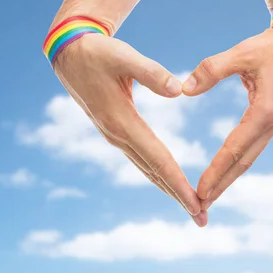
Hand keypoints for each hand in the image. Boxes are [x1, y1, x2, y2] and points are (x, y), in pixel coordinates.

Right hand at [53, 33, 206, 226]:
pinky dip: (158, 174)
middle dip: (179, 197)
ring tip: (192, 207)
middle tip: (202, 219)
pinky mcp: (117, 131)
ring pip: (148, 169)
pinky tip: (169, 181)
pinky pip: (142, 159)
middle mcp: (118, 136)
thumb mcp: (124, 56)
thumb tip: (179, 91)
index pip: (158, 159)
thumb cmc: (98, 53)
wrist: (70, 54)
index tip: (197, 203)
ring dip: (170, 189)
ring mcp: (116, 136)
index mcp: (122, 121)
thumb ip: (151, 72)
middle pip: (155, 172)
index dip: (178, 183)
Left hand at [182, 29, 272, 210]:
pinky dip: (238, 162)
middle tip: (201, 205)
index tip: (200, 190)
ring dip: (230, 177)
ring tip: (211, 194)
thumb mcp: (241, 52)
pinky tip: (227, 170)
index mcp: (265, 110)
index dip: (217, 170)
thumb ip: (211, 70)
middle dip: (222, 184)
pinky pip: (253, 146)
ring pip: (249, 157)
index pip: (235, 148)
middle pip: (244, 162)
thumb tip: (184, 89)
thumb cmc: (271, 45)